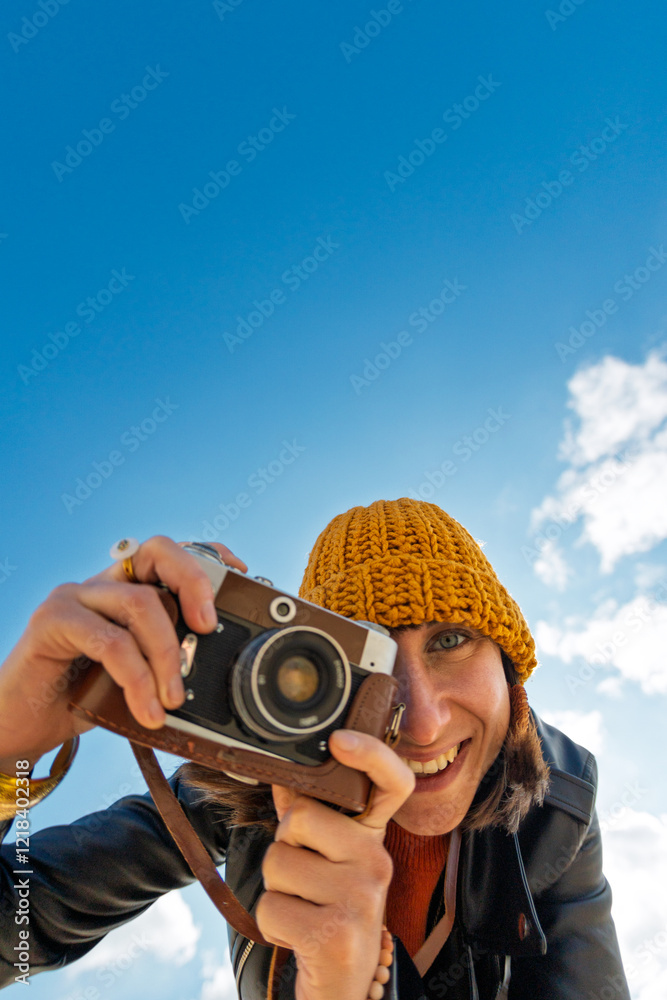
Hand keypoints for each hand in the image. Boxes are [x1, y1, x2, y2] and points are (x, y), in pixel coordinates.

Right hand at [0, 537, 246, 770]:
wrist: (20, 725)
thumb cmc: (78, 698)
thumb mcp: (135, 676)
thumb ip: (165, 662)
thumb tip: (215, 676)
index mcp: (125, 588)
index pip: (171, 552)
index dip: (208, 554)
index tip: (241, 572)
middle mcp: (102, 583)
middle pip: (158, 552)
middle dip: (195, 582)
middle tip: (209, 628)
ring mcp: (76, 597)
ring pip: (141, 603)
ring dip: (167, 654)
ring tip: (173, 699)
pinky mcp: (53, 621)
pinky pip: (110, 641)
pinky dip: (137, 677)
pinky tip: (147, 709)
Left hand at [258, 730, 414, 999]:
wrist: (343, 990)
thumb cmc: (328, 917)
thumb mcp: (325, 865)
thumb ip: (309, 819)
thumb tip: (284, 776)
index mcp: (373, 838)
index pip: (391, 783)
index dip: (370, 753)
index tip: (340, 739)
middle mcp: (377, 862)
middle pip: (298, 819)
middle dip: (283, 850)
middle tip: (305, 881)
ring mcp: (362, 898)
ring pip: (277, 863)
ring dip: (275, 891)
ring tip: (303, 910)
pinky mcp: (338, 934)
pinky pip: (271, 906)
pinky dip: (273, 924)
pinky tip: (300, 935)